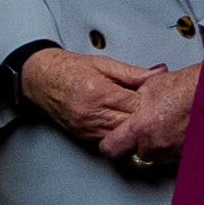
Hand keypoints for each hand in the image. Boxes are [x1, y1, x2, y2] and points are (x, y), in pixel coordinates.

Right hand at [17, 46, 158, 149]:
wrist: (40, 78)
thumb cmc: (69, 69)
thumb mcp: (104, 64)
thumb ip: (133, 73)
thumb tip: (159, 73)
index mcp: (100, 93)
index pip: (136, 105)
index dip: (153, 103)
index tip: (163, 100)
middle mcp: (92, 113)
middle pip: (131, 125)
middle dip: (146, 120)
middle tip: (161, 114)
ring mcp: (86, 127)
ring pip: (121, 137)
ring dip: (134, 131)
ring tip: (146, 123)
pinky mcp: (82, 135)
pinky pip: (108, 140)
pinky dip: (120, 135)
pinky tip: (126, 128)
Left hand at [110, 63, 199, 166]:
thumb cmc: (187, 87)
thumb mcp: (150, 85)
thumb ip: (133, 99)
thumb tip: (127, 101)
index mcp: (139, 128)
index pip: (111, 148)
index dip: (109, 144)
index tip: (111, 140)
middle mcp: (155, 145)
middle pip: (136, 154)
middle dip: (139, 144)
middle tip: (147, 128)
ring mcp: (173, 152)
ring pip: (157, 156)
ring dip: (158, 145)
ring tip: (167, 125)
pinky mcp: (188, 154)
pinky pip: (175, 155)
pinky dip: (174, 146)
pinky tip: (179, 130)